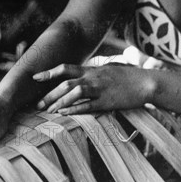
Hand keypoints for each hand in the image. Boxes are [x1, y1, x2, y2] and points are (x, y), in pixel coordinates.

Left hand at [33, 63, 153, 114]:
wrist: (145, 82)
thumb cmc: (126, 77)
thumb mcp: (106, 70)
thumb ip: (93, 73)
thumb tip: (80, 76)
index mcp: (91, 70)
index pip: (65, 68)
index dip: (49, 72)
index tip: (35, 77)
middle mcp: (92, 77)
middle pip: (66, 83)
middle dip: (49, 94)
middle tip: (38, 104)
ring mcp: (100, 89)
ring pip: (74, 92)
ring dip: (59, 101)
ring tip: (48, 111)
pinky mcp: (107, 101)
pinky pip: (88, 105)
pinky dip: (74, 108)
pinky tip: (64, 113)